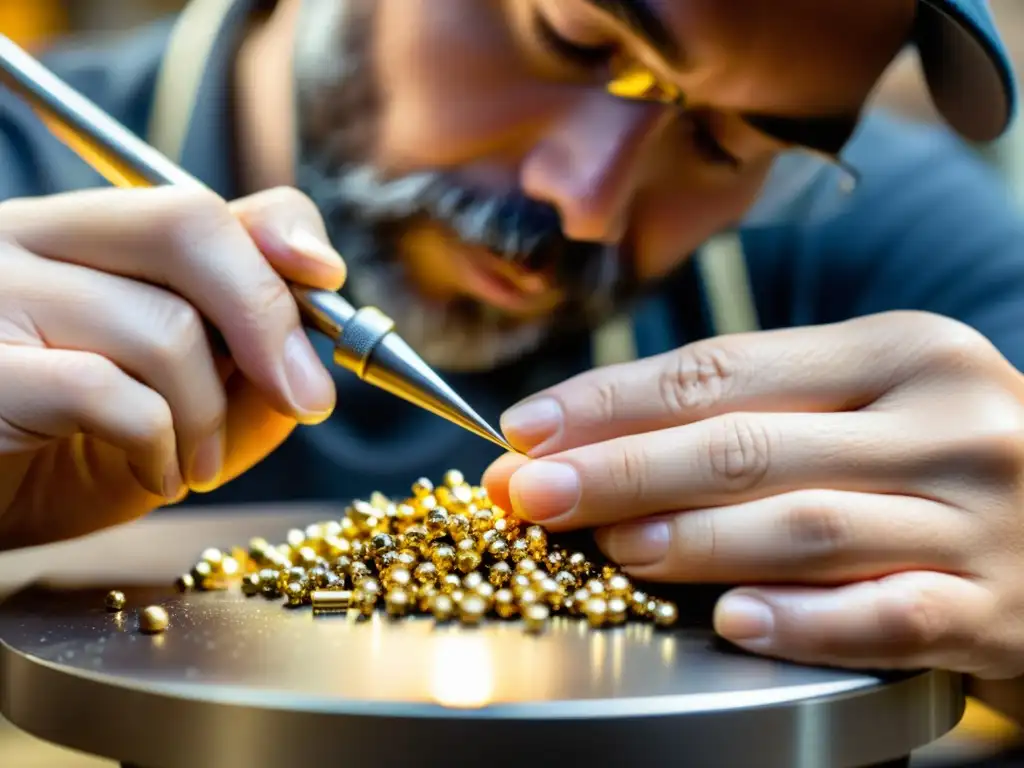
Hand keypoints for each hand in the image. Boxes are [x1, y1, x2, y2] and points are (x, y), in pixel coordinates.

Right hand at [0, 186, 344, 549]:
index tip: (329, 283)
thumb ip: (246, 370)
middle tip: (305, 398)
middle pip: (186, 226)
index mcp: (78, 240)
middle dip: (268, 318)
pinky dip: (156, 446)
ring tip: (197, 468)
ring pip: (163, 324)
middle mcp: (24, 239)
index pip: (191, 199)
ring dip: (207, 416)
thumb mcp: (181, 414)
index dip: (277, 234)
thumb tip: (312, 344)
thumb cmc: (65, 463)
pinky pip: (104, 390)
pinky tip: (154, 477)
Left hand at [484, 311, 1023, 678]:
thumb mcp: (867, 400)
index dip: (611, 401)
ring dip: (692, 538)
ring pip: (805, 525)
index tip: (527, 427)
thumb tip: (594, 438)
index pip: (722, 368)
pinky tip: (732, 620)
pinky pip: (888, 616)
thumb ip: (752, 412)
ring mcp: (975, 517)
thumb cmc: (938, 454)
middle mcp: (941, 422)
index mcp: (897, 350)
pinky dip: (803, 621)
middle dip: (621, 469)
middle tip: (532, 493)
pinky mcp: (995, 606)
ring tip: (610, 546)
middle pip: (746, 444)